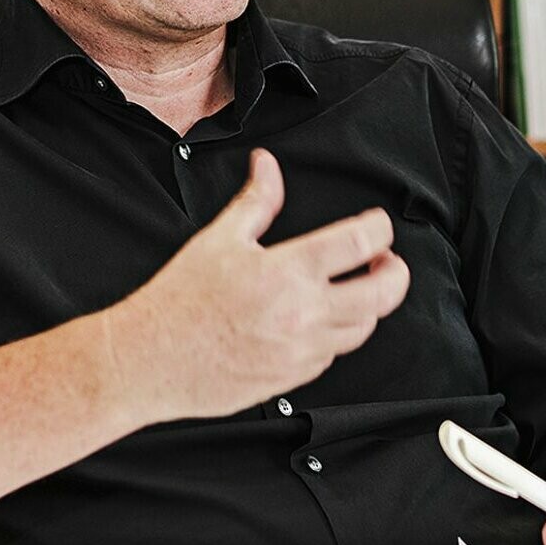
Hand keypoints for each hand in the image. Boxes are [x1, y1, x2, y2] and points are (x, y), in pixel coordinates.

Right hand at [109, 148, 410, 421]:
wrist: (150, 360)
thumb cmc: (179, 301)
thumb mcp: (219, 239)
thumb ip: (256, 201)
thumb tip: (267, 165)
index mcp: (288, 271)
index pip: (360, 243)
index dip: (380, 229)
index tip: (378, 226)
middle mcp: (304, 313)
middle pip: (382, 294)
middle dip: (396, 273)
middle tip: (387, 261)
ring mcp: (302, 351)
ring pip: (362, 329)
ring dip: (368, 306)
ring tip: (357, 289)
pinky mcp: (293, 379)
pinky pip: (332, 356)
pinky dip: (335, 335)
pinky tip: (319, 321)